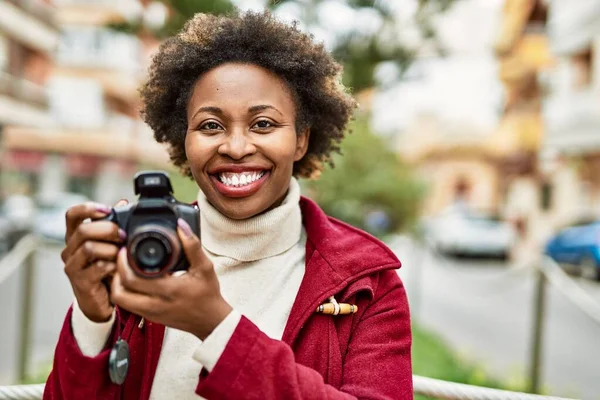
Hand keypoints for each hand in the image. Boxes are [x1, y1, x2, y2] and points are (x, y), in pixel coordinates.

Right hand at [61, 199, 127, 322]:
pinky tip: (118, 268)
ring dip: (110, 249)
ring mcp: (73, 266)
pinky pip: (97, 267)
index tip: (107, 210)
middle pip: (83, 230)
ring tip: (120, 254)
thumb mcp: (110, 244)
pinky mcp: (81, 282)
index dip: (88, 208)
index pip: (72, 214)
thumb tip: (122, 203)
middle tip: (122, 236)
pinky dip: (112, 265)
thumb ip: (114, 224)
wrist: (101, 301)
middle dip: (108, 230)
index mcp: (76, 236)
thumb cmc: (105, 269)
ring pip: (89, 248)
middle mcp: (70, 249)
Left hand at [110, 218, 231, 339]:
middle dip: (116, 270)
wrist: (210, 320)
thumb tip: (181, 226)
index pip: (133, 279)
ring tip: (124, 269)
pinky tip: (131, 280)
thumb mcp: (204, 267)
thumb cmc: (208, 294)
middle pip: (120, 291)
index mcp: (169, 290)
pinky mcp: (149, 317)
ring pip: (120, 300)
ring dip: (117, 283)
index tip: (125, 249)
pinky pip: (126, 305)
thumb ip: (193, 245)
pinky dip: (123, 291)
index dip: (123, 262)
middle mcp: (156, 304)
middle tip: (121, 256)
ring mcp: (150, 313)